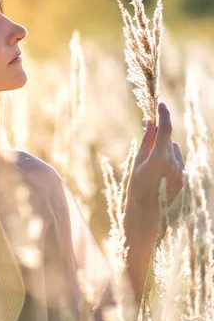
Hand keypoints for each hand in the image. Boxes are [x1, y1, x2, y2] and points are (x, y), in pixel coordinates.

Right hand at [125, 102, 183, 237]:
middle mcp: (174, 164)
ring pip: (174, 150)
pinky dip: (169, 161)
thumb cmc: (136, 188)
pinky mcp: (184, 178)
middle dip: (160, 139)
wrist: (146, 215)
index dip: (164, 115)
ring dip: (165, 151)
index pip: (166, 130)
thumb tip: (151, 123)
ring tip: (152, 168)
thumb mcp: (137, 162)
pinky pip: (178, 161)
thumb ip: (147, 141)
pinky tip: (159, 175)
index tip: (160, 104)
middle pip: (169, 141)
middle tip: (146, 149)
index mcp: (160, 159)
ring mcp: (181, 172)